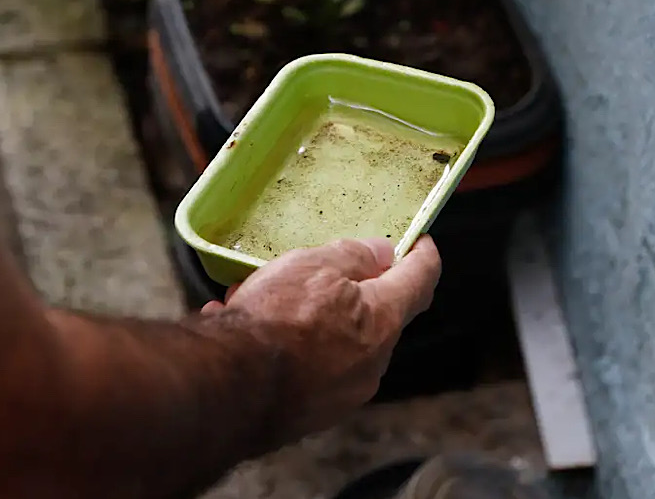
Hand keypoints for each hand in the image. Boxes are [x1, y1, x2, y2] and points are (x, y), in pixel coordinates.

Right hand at [201, 235, 441, 441]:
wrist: (231, 389)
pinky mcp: (313, 412)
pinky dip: (289, 348)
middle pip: (377, 316)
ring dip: (311, 319)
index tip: (419, 242)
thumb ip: (354, 256)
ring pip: (337, 342)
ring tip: (263, 301)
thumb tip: (382, 253)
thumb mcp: (314, 266)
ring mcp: (345, 393)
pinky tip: (248, 333)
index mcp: (383, 320)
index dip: (423, 255)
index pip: (421, 280)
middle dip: (352, 291)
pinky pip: (309, 368)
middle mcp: (373, 362)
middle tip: (319, 270)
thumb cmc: (276, 321)